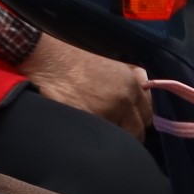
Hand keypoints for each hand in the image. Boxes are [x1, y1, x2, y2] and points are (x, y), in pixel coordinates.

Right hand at [22, 33, 152, 135]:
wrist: (45, 57)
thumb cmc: (74, 56)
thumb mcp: (111, 62)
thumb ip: (131, 76)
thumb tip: (146, 84)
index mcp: (130, 86)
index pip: (148, 115)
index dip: (138, 119)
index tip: (129, 121)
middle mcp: (121, 102)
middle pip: (136, 131)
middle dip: (127, 132)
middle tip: (114, 129)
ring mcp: (103, 113)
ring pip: (116, 136)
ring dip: (109, 135)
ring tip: (97, 129)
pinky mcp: (84, 121)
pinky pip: (96, 136)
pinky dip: (91, 136)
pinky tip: (84, 129)